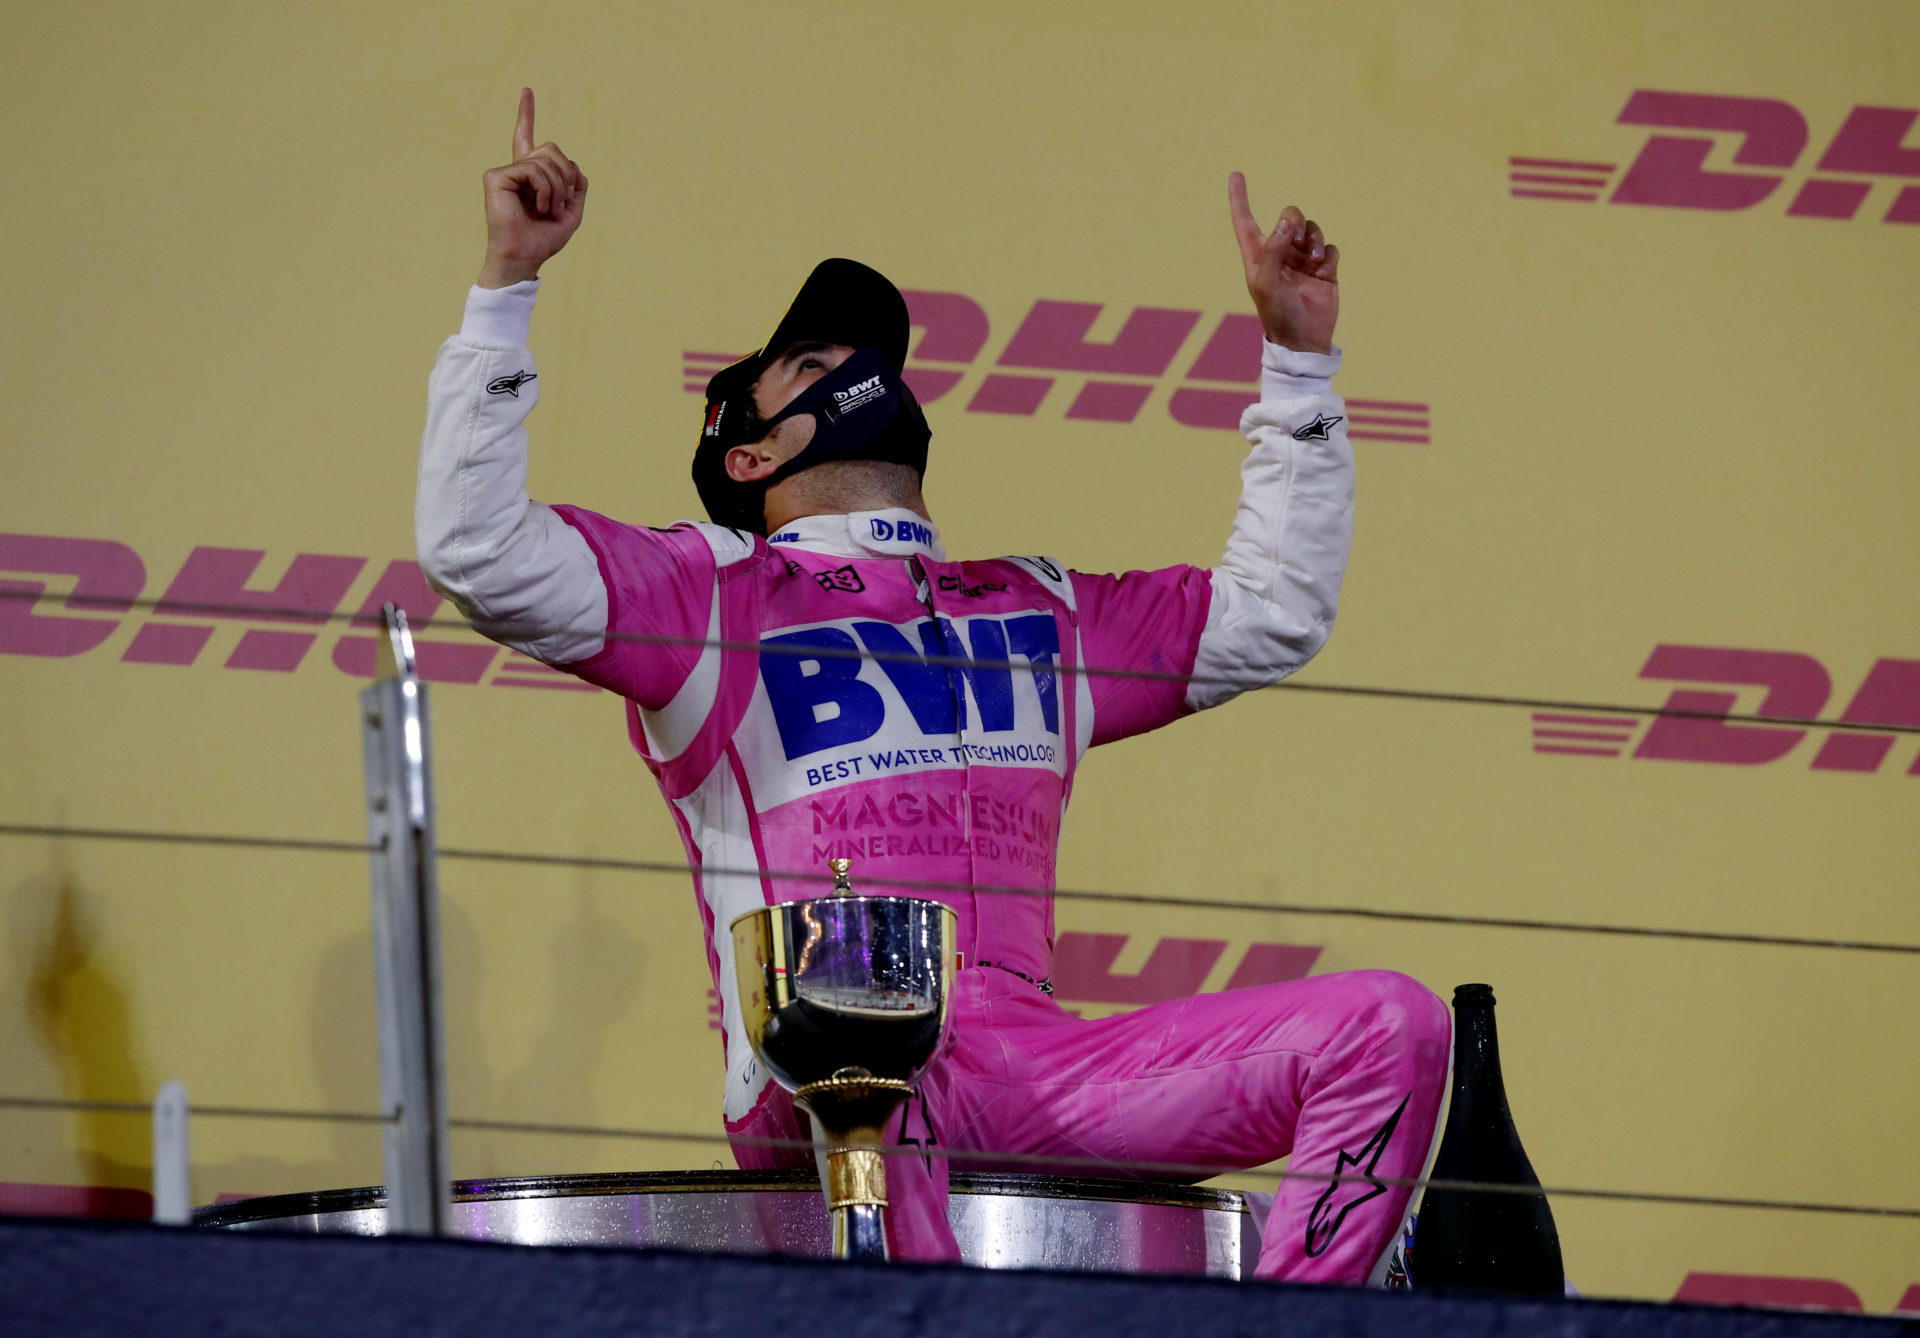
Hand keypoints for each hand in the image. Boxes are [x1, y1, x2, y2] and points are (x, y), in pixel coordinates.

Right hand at [477, 88, 587, 287]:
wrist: (526, 256)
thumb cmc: (544, 239)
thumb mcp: (572, 211)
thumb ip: (577, 185)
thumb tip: (575, 166)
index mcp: (530, 175)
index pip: (527, 139)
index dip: (526, 115)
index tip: (526, 91)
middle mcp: (515, 170)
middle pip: (552, 149)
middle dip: (566, 176)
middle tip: (559, 204)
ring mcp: (503, 172)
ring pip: (546, 159)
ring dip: (558, 188)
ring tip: (549, 209)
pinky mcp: (495, 176)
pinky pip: (532, 169)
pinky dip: (545, 189)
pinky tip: (540, 206)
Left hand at [1227, 172, 1337, 354]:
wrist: (1303, 340)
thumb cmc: (1277, 314)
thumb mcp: (1266, 283)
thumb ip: (1272, 251)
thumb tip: (1283, 222)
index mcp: (1257, 255)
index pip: (1245, 221)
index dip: (1240, 199)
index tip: (1235, 175)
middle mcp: (1279, 253)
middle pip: (1288, 217)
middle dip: (1293, 221)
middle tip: (1295, 239)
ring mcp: (1302, 260)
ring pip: (1311, 230)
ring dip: (1314, 240)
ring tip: (1314, 260)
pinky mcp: (1324, 269)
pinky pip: (1331, 248)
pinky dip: (1329, 256)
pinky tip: (1324, 272)